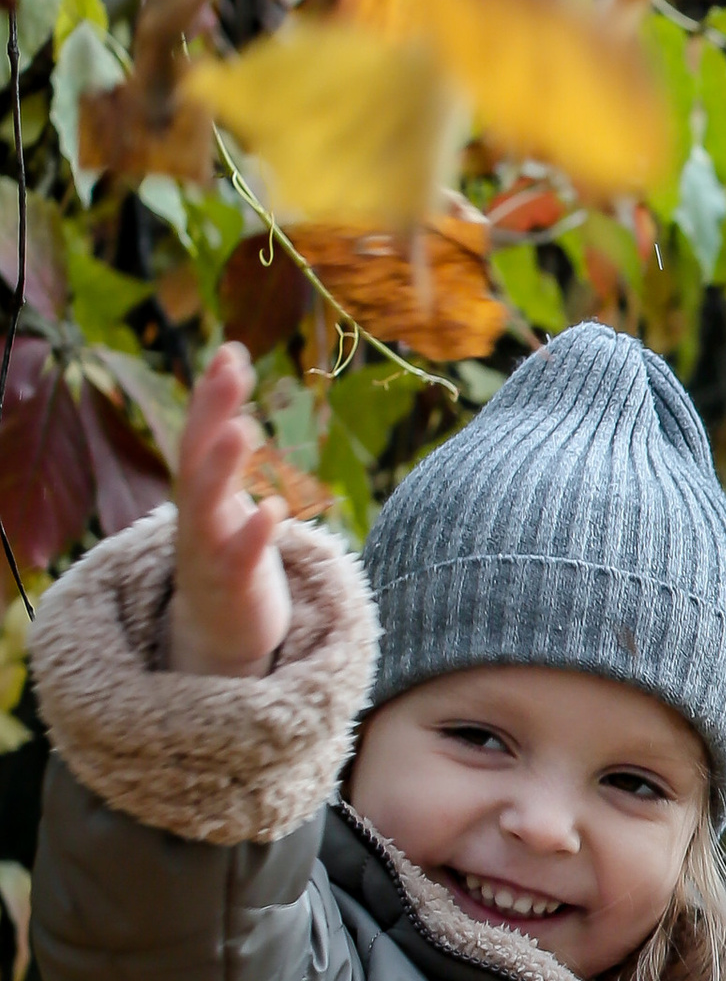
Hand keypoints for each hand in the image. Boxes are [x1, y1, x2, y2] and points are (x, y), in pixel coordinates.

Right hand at [168, 344, 289, 679]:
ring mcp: (211, 549)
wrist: (217, 629)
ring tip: (242, 428)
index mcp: (198, 488)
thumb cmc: (226, 549)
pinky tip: (274, 508)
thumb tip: (228, 363)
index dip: (211, 393)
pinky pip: (241, 557)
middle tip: (229, 372)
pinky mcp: (233, 584)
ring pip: (208, 505)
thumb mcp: (222, 490)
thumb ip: (222, 435)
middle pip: (196, 457)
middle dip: (211, 413)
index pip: (199, 431)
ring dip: (222, 466)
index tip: (231, 351)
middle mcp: (197, 513)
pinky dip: (253, 533)